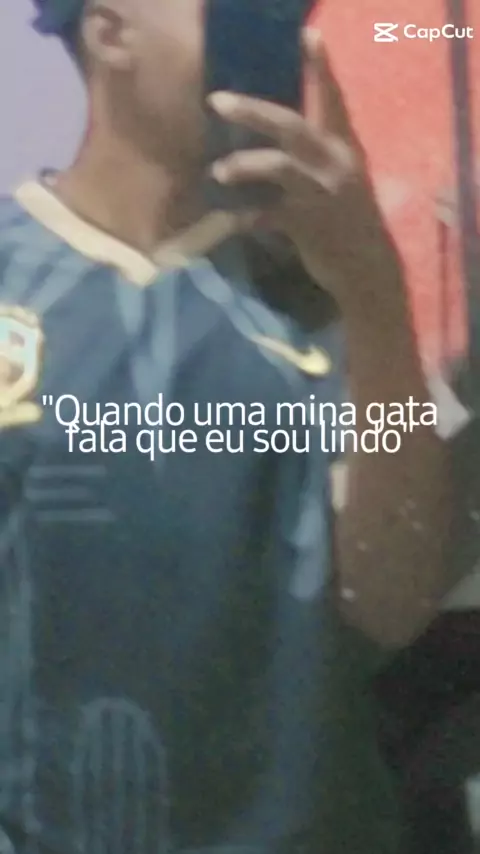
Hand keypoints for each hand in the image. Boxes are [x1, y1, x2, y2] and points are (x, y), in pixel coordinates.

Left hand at [208, 30, 395, 302]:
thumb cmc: (349, 224)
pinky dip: (243, 218)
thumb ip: (317, 160)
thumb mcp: (342, 183)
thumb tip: (278, 141)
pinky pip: (265, 216)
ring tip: (217, 172)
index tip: (309, 33)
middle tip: (218, 101)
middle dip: (252, 112)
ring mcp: (321, 195)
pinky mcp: (307, 225)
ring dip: (243, 165)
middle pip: (291, 127)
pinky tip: (226, 220)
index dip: (322, 68)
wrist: (367, 271)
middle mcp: (334, 165)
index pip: (334, 100)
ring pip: (277, 167)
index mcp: (345, 149)